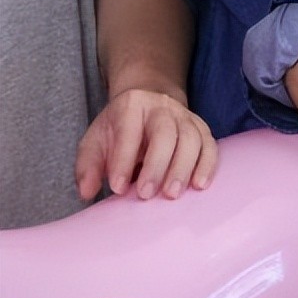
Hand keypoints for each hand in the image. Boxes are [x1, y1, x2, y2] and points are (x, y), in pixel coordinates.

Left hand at [74, 88, 216, 202]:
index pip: (129, 129)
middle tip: (145, 194)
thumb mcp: (96, 140)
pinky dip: (207, 164)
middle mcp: (161, 107)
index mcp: (131, 105)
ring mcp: (184, 116)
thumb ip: (88, 166)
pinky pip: (209, 144)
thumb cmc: (119, 129)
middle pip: (165, 132)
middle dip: (157, 165)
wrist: (148, 103)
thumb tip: (87, 191)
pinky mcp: (201, 128)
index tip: (117, 189)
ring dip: (184, 167)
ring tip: (172, 194)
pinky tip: (199, 185)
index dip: (123, 159)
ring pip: (191, 137)